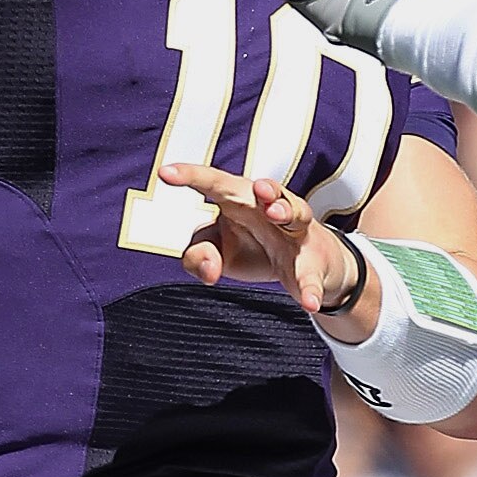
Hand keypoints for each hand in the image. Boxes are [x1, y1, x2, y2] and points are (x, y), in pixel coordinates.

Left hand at [162, 163, 366, 320]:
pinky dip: (310, 288)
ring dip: (286, 210)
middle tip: (258, 188)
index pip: (214, 183)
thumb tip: (208, 269)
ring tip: (275, 214)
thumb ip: (198, 257)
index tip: (165, 173)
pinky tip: (307, 302)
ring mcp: (295, 231)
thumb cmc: (253, 246)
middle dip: (263, 187)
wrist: (302, 266)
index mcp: (239, 200)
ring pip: (295, 214)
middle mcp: (270, 208)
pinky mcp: (311, 262)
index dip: (191, 176)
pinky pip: (310, 275)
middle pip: (266, 191)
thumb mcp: (217, 251)